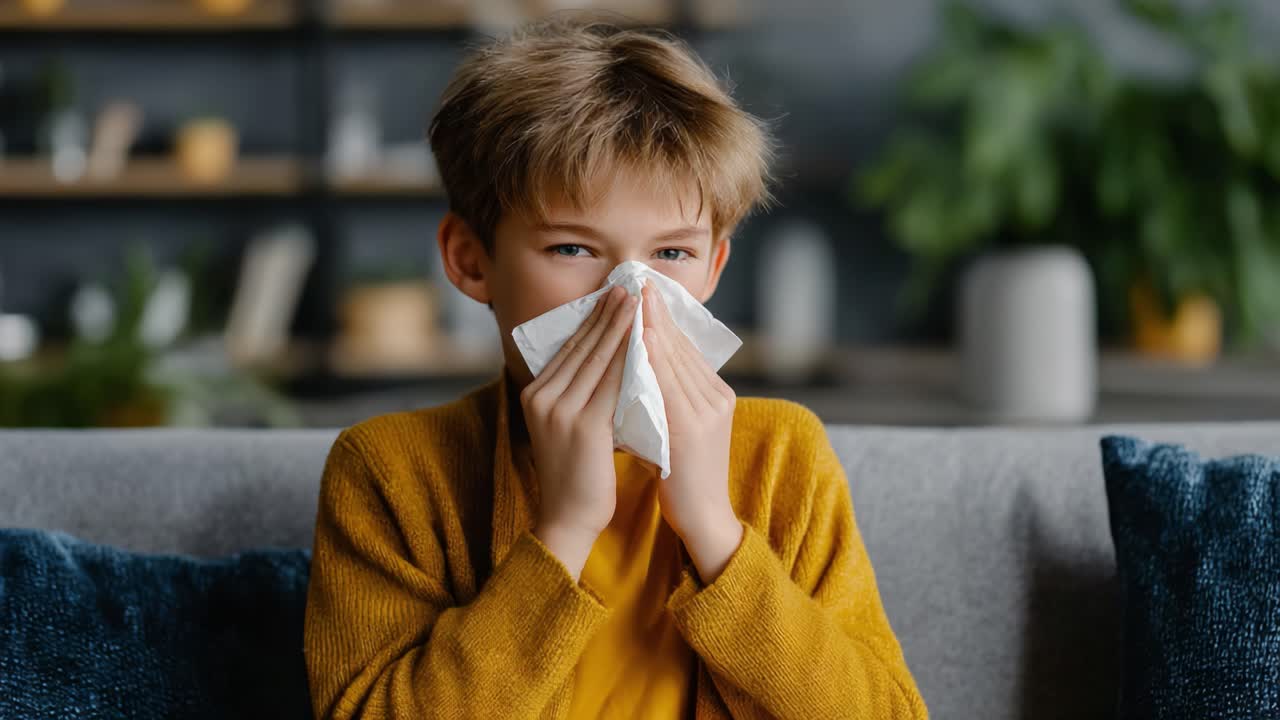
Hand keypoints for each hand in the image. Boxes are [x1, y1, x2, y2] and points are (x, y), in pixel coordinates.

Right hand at [522, 285, 636, 579]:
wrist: (567, 520)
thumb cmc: (578, 476)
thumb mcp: (570, 427)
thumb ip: (579, 395)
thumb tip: (607, 361)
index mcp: (536, 393)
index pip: (570, 346)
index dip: (594, 318)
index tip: (616, 294)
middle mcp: (542, 396)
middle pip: (582, 344)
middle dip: (609, 312)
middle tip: (630, 284)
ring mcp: (559, 410)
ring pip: (597, 357)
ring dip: (621, 325)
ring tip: (640, 300)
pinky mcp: (582, 425)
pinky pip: (612, 382)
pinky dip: (630, 357)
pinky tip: (646, 339)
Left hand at [641, 285, 743, 582]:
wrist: (703, 519)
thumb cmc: (683, 477)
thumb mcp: (678, 429)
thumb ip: (666, 398)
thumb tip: (637, 369)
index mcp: (715, 395)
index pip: (685, 347)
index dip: (664, 318)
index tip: (643, 291)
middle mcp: (716, 397)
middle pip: (683, 345)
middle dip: (658, 311)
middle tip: (637, 279)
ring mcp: (707, 411)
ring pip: (676, 358)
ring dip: (654, 324)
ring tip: (635, 296)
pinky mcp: (693, 428)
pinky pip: (669, 383)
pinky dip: (654, 356)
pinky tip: (638, 337)